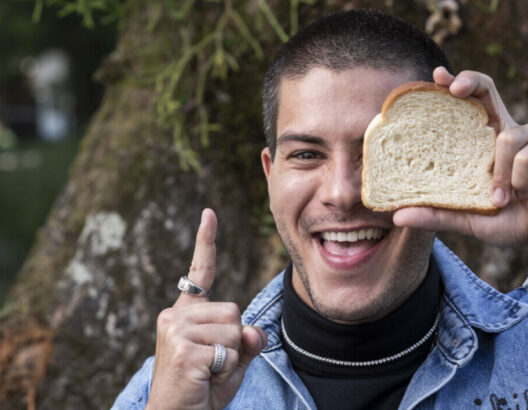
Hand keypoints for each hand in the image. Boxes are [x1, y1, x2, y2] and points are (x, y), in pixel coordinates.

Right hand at [147, 209, 266, 409]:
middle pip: (234, 311)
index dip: (207, 242)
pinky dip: (226, 372)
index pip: (200, 273)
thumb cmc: (202, 391)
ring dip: (231, 358)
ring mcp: (176, 330)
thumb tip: (255, 331)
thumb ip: (246, 342)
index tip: (209, 214)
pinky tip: (205, 380)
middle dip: (235, 343)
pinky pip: (229, 351)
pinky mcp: (184, 348)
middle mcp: (175, 316)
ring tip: (208, 373)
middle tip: (213, 366)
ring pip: (235, 329)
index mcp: (185, 315)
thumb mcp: (232, 363)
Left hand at [393, 67, 527, 258]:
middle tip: (454, 88)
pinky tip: (523, 194)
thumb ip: (435, 215)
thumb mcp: (465, 219)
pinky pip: (526, 155)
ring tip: (499, 200)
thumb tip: (397, 217)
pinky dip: (519, 180)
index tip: (436, 76)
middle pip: (486, 90)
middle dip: (470, 82)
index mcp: (481, 142)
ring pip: (505, 137)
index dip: (453, 85)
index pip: (467, 105)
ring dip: (499, 174)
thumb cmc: (505, 220)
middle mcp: (503, 130)